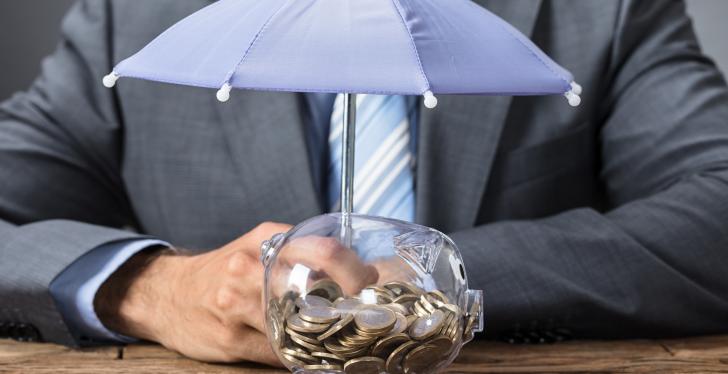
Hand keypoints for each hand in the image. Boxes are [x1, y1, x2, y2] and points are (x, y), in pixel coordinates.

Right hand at [95, 222, 378, 364]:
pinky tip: (310, 352)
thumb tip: (355, 267)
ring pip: (300, 328)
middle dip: (348, 307)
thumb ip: (301, 251)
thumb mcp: (260, 245)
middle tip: (365, 314)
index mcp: (268, 241)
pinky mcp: (231, 340)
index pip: (327, 251)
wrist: (168, 292)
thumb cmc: (224, 268)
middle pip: (317, 290)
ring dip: (327, 336)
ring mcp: (239, 306)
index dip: (358, 272)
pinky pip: (279, 353)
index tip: (372, 283)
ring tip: (341, 336)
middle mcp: (252, 269)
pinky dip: (299, 356)